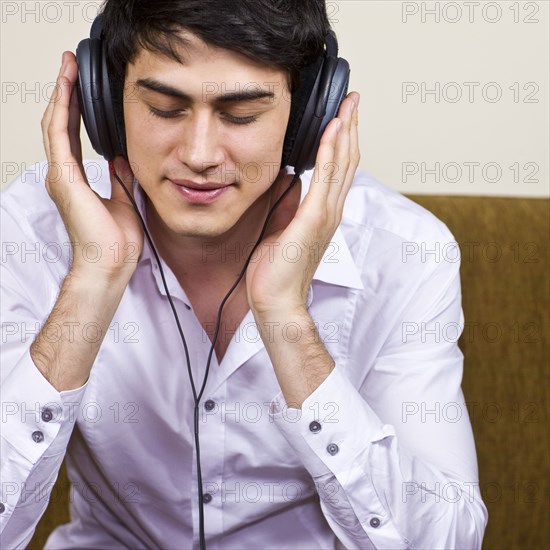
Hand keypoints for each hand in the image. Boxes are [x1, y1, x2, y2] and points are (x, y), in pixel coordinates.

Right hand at [41, 51, 142, 282]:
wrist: (111, 263)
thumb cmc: (116, 242)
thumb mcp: (124, 200)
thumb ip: (120, 178)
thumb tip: (121, 158)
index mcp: (77, 180)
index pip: (72, 136)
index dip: (74, 109)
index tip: (80, 86)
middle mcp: (64, 174)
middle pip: (59, 124)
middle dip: (65, 93)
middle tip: (69, 66)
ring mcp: (61, 175)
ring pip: (55, 124)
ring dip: (61, 94)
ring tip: (66, 68)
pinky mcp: (64, 177)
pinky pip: (60, 136)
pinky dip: (63, 110)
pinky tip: (66, 89)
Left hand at [246, 92, 360, 316]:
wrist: (276, 301)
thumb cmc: (276, 272)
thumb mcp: (281, 228)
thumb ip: (289, 203)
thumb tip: (289, 180)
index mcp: (323, 212)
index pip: (337, 168)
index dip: (342, 140)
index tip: (342, 114)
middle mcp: (331, 210)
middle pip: (347, 160)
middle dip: (350, 126)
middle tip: (352, 98)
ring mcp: (326, 214)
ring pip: (341, 164)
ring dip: (345, 131)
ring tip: (348, 104)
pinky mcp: (314, 219)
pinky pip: (325, 177)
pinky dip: (330, 151)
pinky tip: (333, 129)